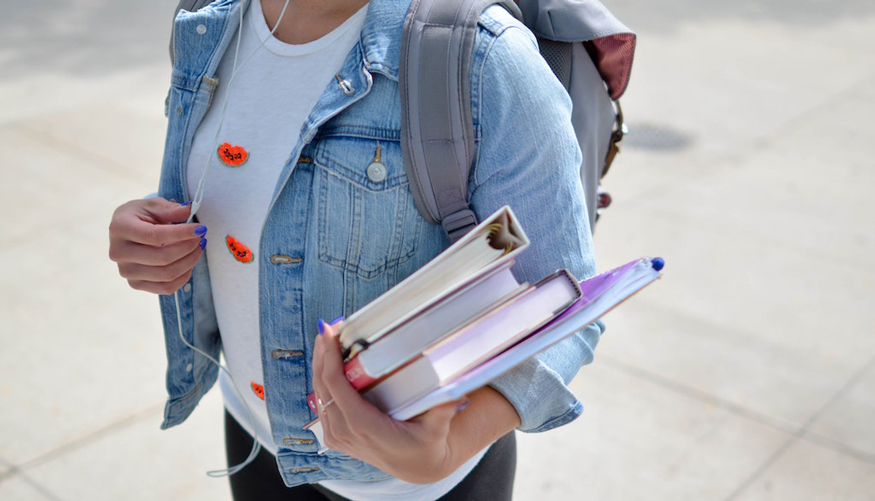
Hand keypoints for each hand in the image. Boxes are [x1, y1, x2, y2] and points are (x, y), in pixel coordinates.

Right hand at [108, 197, 206, 294]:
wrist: (126, 231)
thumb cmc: (140, 216)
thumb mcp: (152, 205)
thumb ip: (170, 209)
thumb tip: (189, 210)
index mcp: (120, 228)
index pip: (154, 236)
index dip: (181, 233)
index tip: (200, 229)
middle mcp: (119, 252)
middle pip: (162, 258)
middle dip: (188, 248)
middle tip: (201, 238)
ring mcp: (126, 271)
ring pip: (166, 275)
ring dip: (189, 262)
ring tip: (198, 248)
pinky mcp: (135, 284)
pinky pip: (166, 288)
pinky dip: (183, 277)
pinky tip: (189, 263)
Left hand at [311, 320, 467, 483]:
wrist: (417, 467)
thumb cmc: (426, 445)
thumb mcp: (437, 429)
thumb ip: (443, 410)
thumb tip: (456, 392)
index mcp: (363, 426)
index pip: (336, 386)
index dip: (329, 357)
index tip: (329, 332)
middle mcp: (345, 432)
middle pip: (322, 386)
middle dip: (322, 354)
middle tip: (327, 327)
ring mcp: (338, 436)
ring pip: (318, 394)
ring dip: (319, 365)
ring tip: (326, 339)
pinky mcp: (336, 436)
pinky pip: (322, 404)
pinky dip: (322, 381)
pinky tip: (327, 363)